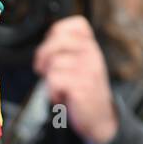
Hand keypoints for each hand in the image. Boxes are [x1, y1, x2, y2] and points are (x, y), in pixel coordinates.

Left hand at [34, 16, 117, 143]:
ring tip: (60, 88)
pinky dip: (52, 92)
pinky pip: (54, 80)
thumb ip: (65, 51)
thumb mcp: (79, 64)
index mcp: (90, 45)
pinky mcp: (82, 86)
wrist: (100, 117)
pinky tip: (62, 97)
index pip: (70, 25)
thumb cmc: (84, 90)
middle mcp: (91, 53)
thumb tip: (42, 50)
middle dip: (43, 55)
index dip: (53, 36)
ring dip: (49, 80)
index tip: (52, 51)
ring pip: (53, 64)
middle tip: (43, 69)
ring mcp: (88, 69)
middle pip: (57, 40)